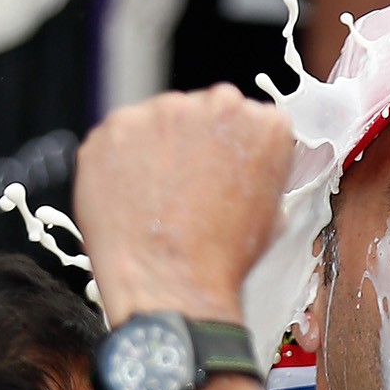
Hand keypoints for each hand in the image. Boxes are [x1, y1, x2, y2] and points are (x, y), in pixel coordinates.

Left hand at [74, 85, 294, 326]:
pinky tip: (129, 195)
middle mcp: (216, 105)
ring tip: (155, 196)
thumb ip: (261, 168)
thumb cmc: (221, 258)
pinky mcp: (116, 127)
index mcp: (263, 124)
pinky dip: (118, 160)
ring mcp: (162, 112)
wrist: (170, 284)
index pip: (246, 117)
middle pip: (202, 110)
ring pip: (158, 120)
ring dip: (156, 148)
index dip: (229, 146)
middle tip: (185, 185)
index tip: (219, 167)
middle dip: (193, 141)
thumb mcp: (272, 212)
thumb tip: (242, 165)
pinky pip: (117, 137)